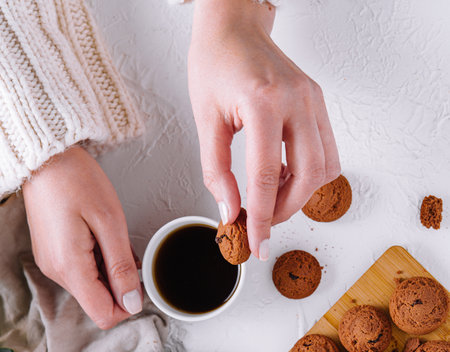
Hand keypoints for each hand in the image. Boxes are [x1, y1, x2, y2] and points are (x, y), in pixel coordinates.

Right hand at [23, 146, 141, 328]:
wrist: (48, 159)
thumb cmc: (78, 181)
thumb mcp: (109, 222)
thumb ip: (121, 266)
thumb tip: (132, 301)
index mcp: (69, 267)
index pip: (103, 313)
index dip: (128, 302)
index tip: (140, 277)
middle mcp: (56, 271)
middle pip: (98, 299)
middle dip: (121, 279)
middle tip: (126, 244)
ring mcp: (53, 263)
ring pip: (92, 284)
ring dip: (111, 265)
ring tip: (112, 234)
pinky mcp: (54, 253)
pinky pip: (83, 268)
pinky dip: (100, 257)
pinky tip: (103, 233)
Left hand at [188, 0, 339, 259]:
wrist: (233, 28)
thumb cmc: (214, 64)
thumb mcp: (205, 118)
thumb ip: (216, 169)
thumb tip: (230, 209)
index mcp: (263, 103)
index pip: (265, 176)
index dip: (260, 217)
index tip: (256, 243)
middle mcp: (297, 101)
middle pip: (308, 176)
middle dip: (285, 208)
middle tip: (261, 221)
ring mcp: (313, 100)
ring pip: (326, 166)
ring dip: (300, 192)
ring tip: (269, 195)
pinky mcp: (317, 102)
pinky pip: (326, 149)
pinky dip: (307, 172)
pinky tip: (281, 172)